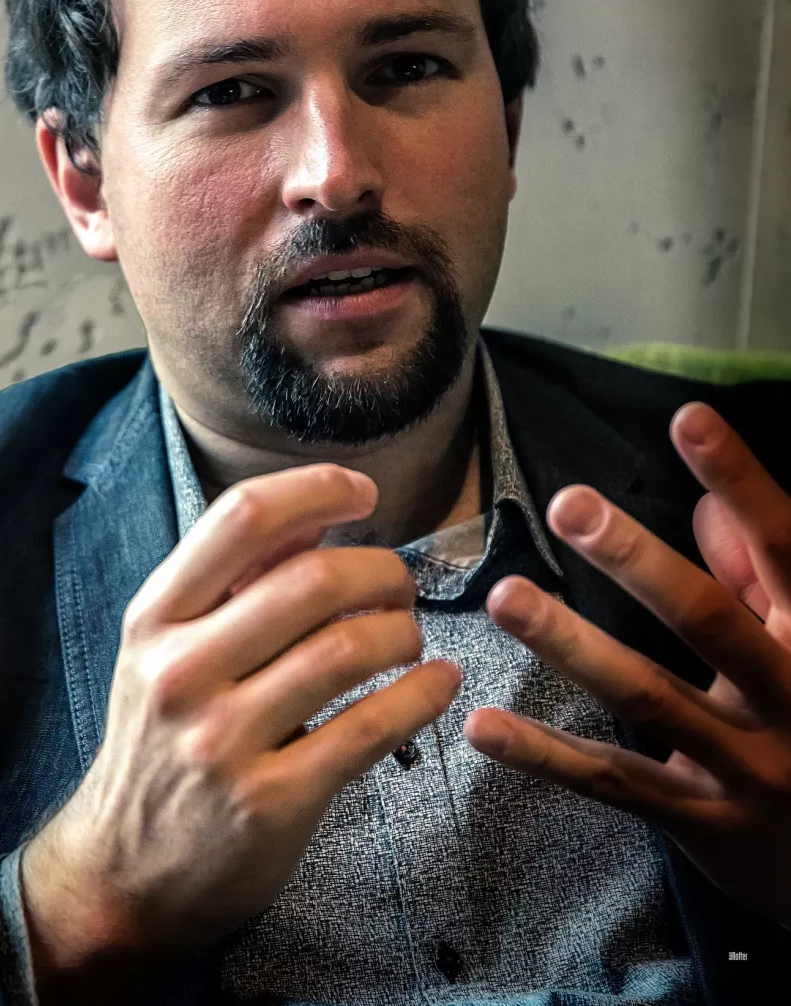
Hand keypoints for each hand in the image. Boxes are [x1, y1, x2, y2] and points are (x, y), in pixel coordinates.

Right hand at [21, 462, 460, 993]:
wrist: (120, 873)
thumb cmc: (159, 743)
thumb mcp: (167, 650)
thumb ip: (232, 582)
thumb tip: (311, 518)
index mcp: (155, 618)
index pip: (240, 518)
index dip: (315, 490)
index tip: (361, 493)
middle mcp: (182, 671)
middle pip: (309, 581)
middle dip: (379, 570)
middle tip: (401, 582)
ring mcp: (222, 740)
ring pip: (344, 650)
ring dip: (402, 631)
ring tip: (409, 635)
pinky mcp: (269, 801)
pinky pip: (367, 729)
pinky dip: (419, 696)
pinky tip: (437, 683)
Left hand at [463, 401, 790, 927]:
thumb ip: (763, 574)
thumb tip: (710, 503)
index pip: (785, 546)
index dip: (741, 481)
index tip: (687, 418)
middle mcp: (790, 699)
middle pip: (709, 620)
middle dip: (638, 562)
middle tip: (567, 504)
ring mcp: (748, 769)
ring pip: (650, 699)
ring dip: (572, 645)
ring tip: (504, 596)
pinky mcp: (704, 825)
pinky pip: (615, 784)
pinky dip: (546, 756)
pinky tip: (483, 725)